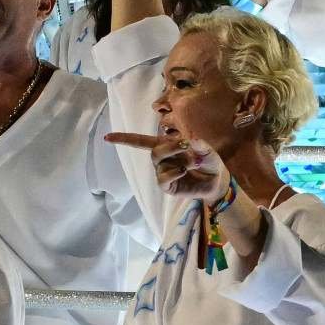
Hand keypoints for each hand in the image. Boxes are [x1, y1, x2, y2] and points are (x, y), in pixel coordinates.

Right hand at [107, 130, 228, 202]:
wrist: (217, 180)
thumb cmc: (209, 162)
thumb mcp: (207, 150)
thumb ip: (200, 145)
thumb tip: (192, 140)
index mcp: (166, 146)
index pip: (141, 142)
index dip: (124, 139)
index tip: (107, 137)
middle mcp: (162, 160)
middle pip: (154, 150)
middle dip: (170, 146)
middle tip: (188, 145)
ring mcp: (163, 173)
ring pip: (159, 162)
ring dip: (178, 158)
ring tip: (195, 162)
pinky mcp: (168, 186)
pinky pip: (163, 178)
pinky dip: (174, 172)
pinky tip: (184, 170)